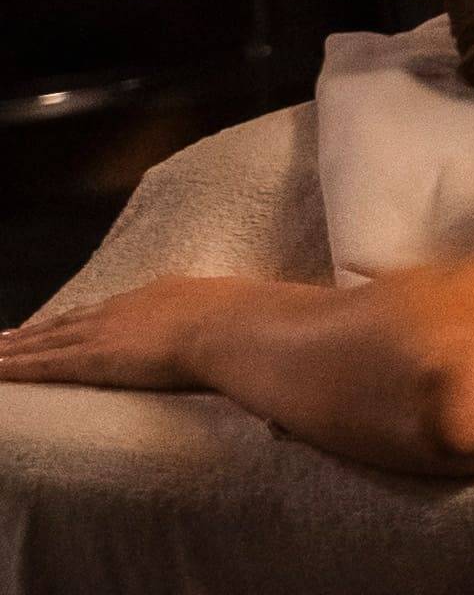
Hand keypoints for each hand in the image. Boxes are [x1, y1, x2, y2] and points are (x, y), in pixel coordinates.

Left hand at [0, 276, 256, 392]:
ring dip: (15, 349)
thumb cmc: (249, 321)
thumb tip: (258, 335)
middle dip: (36, 332)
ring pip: (47, 343)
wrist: (235, 324)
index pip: (108, 310)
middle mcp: (124, 308)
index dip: (80, 317)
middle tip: (4, 338)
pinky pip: (41, 367)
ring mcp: (106, 331)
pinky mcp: (92, 359)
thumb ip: (234, 329)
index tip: (60, 323)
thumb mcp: (241, 315)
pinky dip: (13, 368)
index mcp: (160, 295)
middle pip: (69, 323)